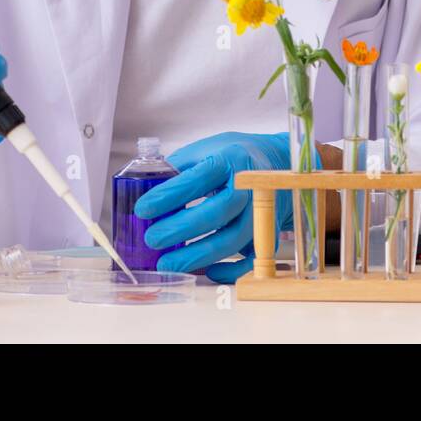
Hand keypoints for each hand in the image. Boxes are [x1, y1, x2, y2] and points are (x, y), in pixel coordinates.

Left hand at [134, 131, 296, 283]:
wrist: (277, 163)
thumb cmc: (234, 157)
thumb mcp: (206, 149)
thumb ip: (178, 168)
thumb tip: (144, 191)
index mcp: (231, 160)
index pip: (198, 179)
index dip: (169, 195)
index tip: (143, 208)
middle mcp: (249, 187)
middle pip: (217, 212)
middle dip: (181, 228)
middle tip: (152, 238)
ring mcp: (261, 213)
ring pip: (232, 240)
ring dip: (197, 255)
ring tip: (166, 263)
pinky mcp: (267, 233)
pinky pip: (251, 259)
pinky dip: (229, 270)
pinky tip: (204, 270)